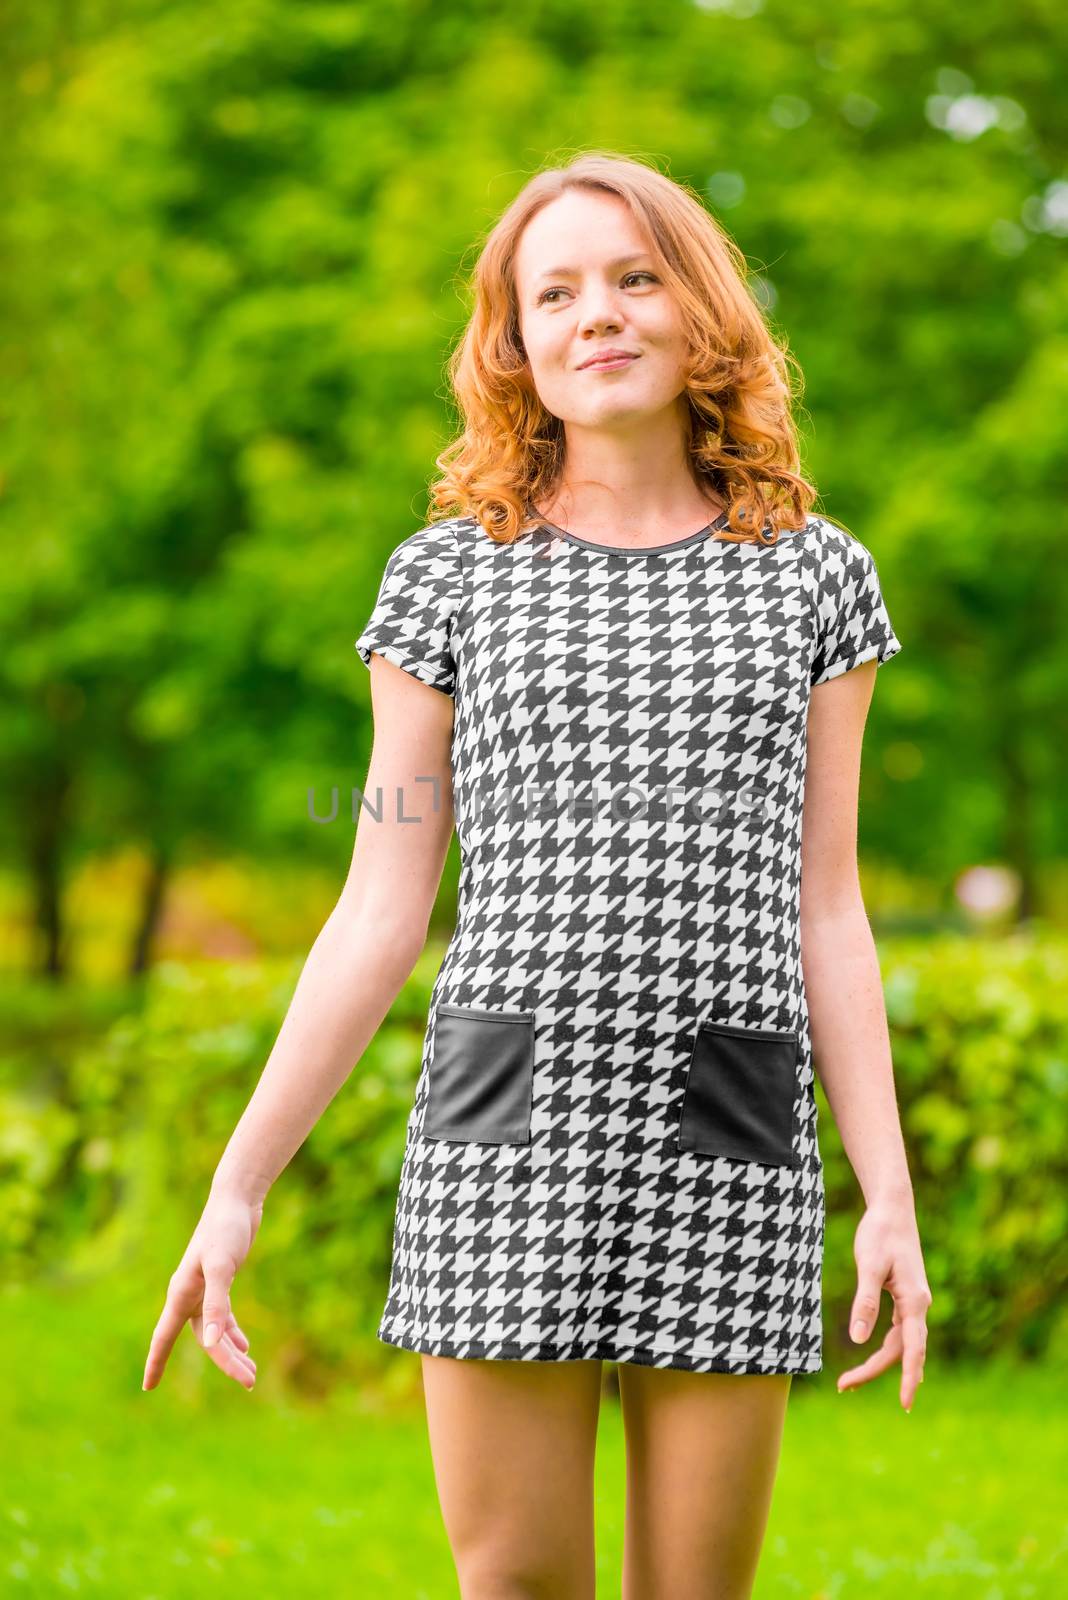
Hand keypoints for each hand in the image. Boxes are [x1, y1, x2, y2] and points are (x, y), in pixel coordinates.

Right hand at [141, 1187, 263, 1391]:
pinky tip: (244, 1345)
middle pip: (203, 1340)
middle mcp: (189, 1294)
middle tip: (250, 1381)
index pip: (164, 1336)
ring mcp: (204, 1288)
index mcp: (181, 1293)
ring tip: (251, 1373)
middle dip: (224, 1362)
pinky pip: (222, 1316)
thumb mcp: (223, 1267)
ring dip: (231, 1351)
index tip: (147, 1387)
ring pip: (214, 1331)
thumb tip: (210, 1343)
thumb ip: (217, 1305)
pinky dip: (231, 1332)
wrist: (236, 1200)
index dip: (156, 1362)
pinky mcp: (220, 1281)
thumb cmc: (225, 1229)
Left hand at [837, 1197, 930, 1410]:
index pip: (912, 1349)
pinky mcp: (905, 1297)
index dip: (908, 1378)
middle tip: (844, 1386)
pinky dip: (888, 1348)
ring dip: (879, 1362)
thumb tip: (857, 1339)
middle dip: (875, 1370)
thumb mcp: (869, 1265)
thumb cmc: (880, 1233)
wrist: (892, 1208)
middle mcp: (919, 1305)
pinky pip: (899, 1332)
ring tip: (851, 1381)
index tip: (905, 1404)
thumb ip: (865, 1302)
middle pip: (902, 1351)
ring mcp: (913, 1302)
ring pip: (900, 1343)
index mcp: (915, 1301)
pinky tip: (882, 1359)